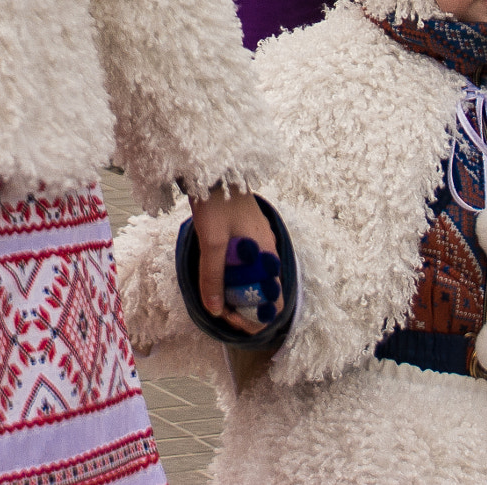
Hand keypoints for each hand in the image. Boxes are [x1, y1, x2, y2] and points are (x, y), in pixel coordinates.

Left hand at [189, 190, 274, 334]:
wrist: (214, 168)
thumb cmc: (216, 202)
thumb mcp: (212, 241)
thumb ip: (212, 276)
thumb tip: (214, 310)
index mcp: (267, 254)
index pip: (274, 302)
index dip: (254, 318)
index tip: (230, 316)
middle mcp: (268, 251)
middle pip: (263, 294)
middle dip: (243, 308)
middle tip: (218, 308)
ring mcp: (259, 242)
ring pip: (253, 280)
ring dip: (237, 293)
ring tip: (215, 293)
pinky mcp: (248, 236)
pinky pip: (247, 266)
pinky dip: (235, 277)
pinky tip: (218, 274)